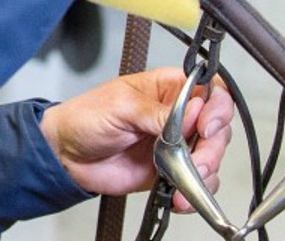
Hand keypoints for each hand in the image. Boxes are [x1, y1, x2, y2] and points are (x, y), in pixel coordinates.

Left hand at [39, 68, 233, 211]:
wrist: (66, 155)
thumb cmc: (86, 118)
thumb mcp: (121, 106)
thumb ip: (159, 113)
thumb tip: (194, 112)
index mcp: (168, 89)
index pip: (210, 89)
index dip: (218, 106)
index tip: (207, 125)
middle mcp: (178, 115)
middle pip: (218, 127)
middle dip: (212, 147)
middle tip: (196, 160)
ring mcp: (176, 145)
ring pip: (211, 157)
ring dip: (204, 172)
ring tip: (183, 182)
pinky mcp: (170, 171)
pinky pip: (195, 182)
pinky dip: (193, 193)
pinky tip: (179, 197)